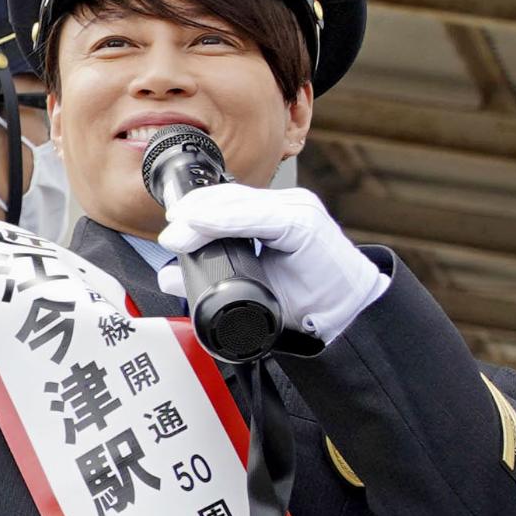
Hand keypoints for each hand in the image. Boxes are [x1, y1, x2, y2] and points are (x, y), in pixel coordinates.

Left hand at [152, 180, 391, 339]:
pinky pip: (263, 217)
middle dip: (195, 212)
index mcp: (273, 218)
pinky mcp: (305, 225)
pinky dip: (231, 219)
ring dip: (206, 214)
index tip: (171, 224)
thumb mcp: (249, 286)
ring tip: (180, 229)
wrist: (346, 318)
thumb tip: (169, 275)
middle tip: (170, 232)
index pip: (227, 202)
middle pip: (230, 197)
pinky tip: (207, 223)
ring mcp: (297, 212)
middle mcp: (286, 208)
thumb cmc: (306, 301)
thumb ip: (210, 276)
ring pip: (242, 203)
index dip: (197, 210)